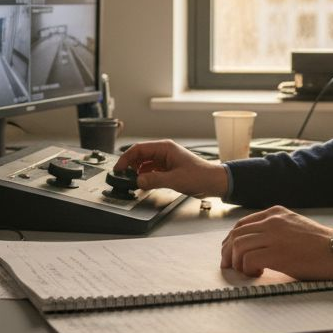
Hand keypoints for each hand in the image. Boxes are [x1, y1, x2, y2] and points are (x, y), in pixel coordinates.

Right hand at [113, 140, 227, 196]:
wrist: (214, 182)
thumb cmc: (200, 176)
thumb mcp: (175, 180)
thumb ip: (154, 180)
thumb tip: (138, 181)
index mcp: (165, 148)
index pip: (139, 149)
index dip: (126, 158)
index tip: (118, 168)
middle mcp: (164, 151)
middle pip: (140, 155)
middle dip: (130, 165)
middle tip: (122, 177)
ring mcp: (166, 160)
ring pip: (145, 163)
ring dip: (137, 172)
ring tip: (132, 182)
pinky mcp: (168, 168)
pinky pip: (151, 170)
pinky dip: (145, 176)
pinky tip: (143, 184)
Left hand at [221, 206, 332, 281]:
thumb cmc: (320, 244)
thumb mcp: (294, 226)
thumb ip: (276, 228)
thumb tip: (255, 243)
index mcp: (276, 213)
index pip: (242, 224)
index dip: (231, 239)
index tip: (230, 251)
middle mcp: (272, 221)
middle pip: (236, 234)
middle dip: (228, 252)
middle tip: (229, 265)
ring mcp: (274, 236)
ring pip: (238, 246)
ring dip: (237, 262)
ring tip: (246, 271)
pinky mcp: (277, 254)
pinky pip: (248, 260)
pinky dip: (247, 269)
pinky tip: (258, 273)